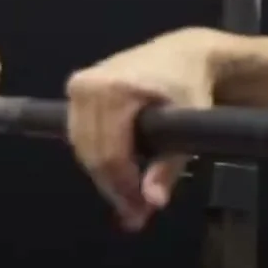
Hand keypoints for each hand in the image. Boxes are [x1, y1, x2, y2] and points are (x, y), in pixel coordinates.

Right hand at [65, 28, 223, 229]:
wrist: (184, 53)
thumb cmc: (191, 86)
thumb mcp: (190, 125)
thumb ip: (169, 165)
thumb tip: (153, 202)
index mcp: (114, 90)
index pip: (110, 153)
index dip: (123, 187)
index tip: (140, 211)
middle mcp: (88, 86)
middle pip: (92, 154)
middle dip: (113, 187)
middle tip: (135, 214)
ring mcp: (78, 85)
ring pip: (83, 148)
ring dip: (104, 177)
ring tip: (130, 199)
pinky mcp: (76, 88)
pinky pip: (81, 134)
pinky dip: (99, 156)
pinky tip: (119, 174)